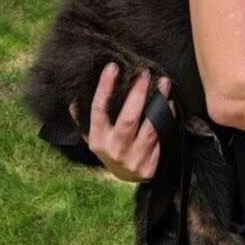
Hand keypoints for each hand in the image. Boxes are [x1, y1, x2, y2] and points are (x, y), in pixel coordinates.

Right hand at [70, 62, 172, 181]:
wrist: (125, 178)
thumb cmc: (110, 148)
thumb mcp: (93, 136)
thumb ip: (85, 119)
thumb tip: (74, 100)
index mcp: (97, 140)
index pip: (99, 110)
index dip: (105, 88)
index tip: (113, 66)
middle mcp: (114, 150)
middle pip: (128, 118)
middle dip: (138, 93)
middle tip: (145, 72)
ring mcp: (133, 159)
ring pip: (150, 127)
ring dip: (159, 102)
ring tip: (164, 83)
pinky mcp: (149, 165)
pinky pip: (161, 137)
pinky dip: (167, 118)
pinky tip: (170, 104)